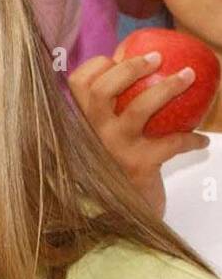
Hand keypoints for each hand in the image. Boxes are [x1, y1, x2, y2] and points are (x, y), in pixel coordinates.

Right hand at [69, 47, 208, 213]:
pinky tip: (201, 141)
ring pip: (138, 108)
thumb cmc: (109, 174)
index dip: (97, 65)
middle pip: (102, 89)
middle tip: (157, 57)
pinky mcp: (137, 165)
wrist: (114, 220)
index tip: (115, 59)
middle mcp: (90, 135)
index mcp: (77, 125)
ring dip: (168, 88)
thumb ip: (102, 116)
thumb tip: (127, 73)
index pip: (77, 83)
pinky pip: (171, 142)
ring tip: (187, 76)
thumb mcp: (96, 143)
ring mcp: (112, 150)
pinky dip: (190, 138)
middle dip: (132, 67)